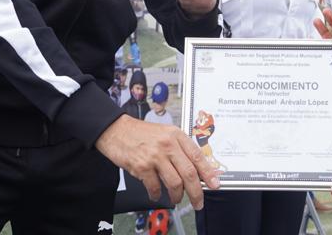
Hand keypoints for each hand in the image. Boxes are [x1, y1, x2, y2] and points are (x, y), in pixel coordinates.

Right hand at [95, 115, 220, 208]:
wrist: (116, 130)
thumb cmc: (141, 133)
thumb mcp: (165, 134)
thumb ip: (180, 149)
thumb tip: (196, 170)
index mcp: (177, 135)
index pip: (198, 156)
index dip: (209, 173)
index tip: (215, 184)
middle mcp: (168, 144)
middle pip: (189, 173)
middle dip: (196, 192)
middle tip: (198, 201)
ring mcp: (155, 156)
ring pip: (175, 182)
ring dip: (177, 195)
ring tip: (176, 198)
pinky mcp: (142, 166)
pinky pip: (154, 186)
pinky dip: (156, 194)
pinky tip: (156, 194)